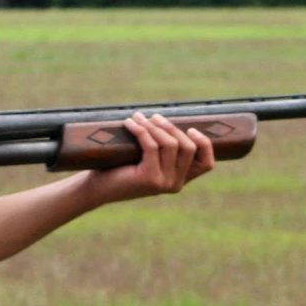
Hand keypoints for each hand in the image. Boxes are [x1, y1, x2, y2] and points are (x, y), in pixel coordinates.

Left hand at [79, 113, 215, 206]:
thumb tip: (168, 120)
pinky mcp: (149, 178)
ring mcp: (164, 183)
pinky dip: (140, 130)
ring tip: (138, 118)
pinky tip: (129, 123)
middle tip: (153, 117)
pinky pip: (151, 146)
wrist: (98, 188)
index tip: (190, 129)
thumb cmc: (121, 169)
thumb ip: (163, 148)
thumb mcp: (148, 159)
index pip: (207, 164)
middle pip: (188, 147)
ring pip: (170, 144)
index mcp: (180, 180)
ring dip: (153, 126)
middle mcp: (176, 184)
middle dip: (171, 127)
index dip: (204, 144)